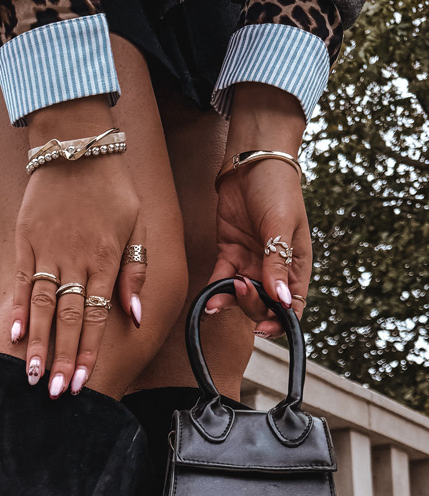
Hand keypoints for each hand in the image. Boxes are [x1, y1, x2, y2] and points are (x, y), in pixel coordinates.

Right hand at [12, 99, 145, 395]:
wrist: (76, 142)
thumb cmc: (113, 188)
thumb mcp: (139, 225)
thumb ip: (136, 273)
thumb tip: (135, 316)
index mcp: (106, 259)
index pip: (96, 316)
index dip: (88, 352)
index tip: (83, 382)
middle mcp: (76, 258)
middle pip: (68, 319)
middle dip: (63, 359)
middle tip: (57, 393)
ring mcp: (48, 249)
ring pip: (42, 306)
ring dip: (38, 344)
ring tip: (32, 376)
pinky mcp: (27, 239)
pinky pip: (22, 280)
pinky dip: (18, 308)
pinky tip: (13, 336)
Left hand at [207, 83, 309, 337]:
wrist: (251, 161)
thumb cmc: (277, 189)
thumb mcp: (280, 226)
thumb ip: (277, 263)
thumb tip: (279, 299)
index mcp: (296, 264)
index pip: (292, 303)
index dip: (282, 321)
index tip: (267, 328)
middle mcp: (274, 268)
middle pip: (265, 304)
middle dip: (252, 306)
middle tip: (241, 290)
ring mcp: (251, 263)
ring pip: (242, 296)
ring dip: (231, 301)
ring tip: (219, 299)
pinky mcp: (229, 254)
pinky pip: (222, 281)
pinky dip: (215, 292)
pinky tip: (207, 300)